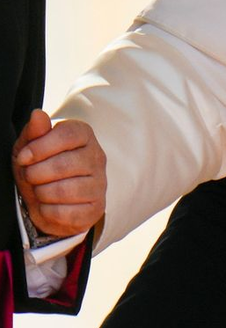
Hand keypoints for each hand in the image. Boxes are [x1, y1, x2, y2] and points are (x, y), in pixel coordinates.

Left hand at [13, 111, 106, 238]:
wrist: (50, 203)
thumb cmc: (40, 170)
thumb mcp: (31, 149)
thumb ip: (35, 132)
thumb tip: (37, 114)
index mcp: (84, 136)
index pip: (68, 135)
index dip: (40, 147)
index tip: (23, 158)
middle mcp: (97, 157)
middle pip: (63, 164)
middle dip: (36, 174)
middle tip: (31, 176)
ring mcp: (100, 183)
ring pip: (63, 191)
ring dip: (41, 194)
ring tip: (41, 191)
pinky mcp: (96, 208)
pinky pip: (65, 212)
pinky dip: (48, 211)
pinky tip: (50, 206)